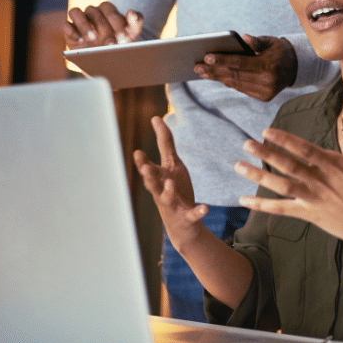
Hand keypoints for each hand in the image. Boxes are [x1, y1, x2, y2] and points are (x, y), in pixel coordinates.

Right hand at [64, 1, 142, 48]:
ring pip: (76, 12)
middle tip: (111, 44)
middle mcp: (92, 12)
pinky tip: (80, 40)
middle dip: (104, 29)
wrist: (103, 58)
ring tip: (92, 38)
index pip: (110, 11)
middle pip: (95, 13)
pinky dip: (71, 30)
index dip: (118, 24)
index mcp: (108, 10)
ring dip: (84, 25)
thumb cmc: (118, 42)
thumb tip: (132, 12)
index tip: (123, 38)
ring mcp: (79, 19)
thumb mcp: (130, 35)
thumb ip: (135, 23)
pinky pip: (66, 24)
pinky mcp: (68, 29)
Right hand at [133, 116, 207, 248]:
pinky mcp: (187, 217)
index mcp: (158, 179)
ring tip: (169, 182)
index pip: (148, 168)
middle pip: (152, 183)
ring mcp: (173, 205)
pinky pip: (192, 214)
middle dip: (147, 175)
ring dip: (167, 190)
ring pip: (167, 198)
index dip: (142, 161)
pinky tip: (205, 207)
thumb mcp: (170, 164)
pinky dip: (198, 212)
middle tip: (143, 167)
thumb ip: (164, 142)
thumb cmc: (174, 189)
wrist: (182, 225)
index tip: (137, 152)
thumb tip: (156, 117)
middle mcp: (161, 192)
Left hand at [194, 34, 296, 100]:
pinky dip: (228, 82)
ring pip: (236, 84)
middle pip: (235, 75)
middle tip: (197, 67)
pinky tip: (216, 77)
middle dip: (214, 71)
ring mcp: (266, 92)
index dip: (222, 60)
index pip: (240, 63)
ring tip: (202, 72)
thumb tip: (244, 38)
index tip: (206, 57)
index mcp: (269, 65)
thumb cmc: (279, 50)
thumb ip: (257, 41)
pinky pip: (241, 89)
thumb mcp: (271, 41)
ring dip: (217, 78)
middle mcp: (268, 81)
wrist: (295, 67)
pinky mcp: (263, 97)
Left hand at [236, 109, 342, 270]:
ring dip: (259, 176)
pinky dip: (263, 205)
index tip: (266, 131)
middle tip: (246, 144)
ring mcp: (314, 199)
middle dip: (266, 153)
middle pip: (288, 165)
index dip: (284, 140)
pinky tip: (245, 200)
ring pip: (282, 185)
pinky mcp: (311, 215)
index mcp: (335, 164)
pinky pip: (283, 210)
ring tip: (239, 166)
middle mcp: (321, 181)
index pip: (304, 149)